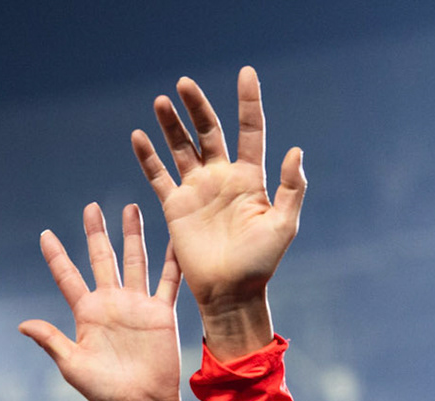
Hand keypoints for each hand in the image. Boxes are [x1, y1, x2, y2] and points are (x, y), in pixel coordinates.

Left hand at [19, 202, 184, 400]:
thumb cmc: (105, 392)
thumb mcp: (73, 366)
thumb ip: (52, 341)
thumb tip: (22, 325)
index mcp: (87, 313)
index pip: (68, 277)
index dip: (56, 256)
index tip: (45, 234)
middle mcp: (111, 303)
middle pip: (101, 258)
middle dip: (96, 233)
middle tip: (91, 207)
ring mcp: (137, 305)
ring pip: (134, 261)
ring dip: (132, 236)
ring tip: (130, 208)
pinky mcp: (161, 313)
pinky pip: (168, 282)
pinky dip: (171, 261)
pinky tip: (174, 240)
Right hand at [133, 67, 303, 315]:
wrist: (231, 292)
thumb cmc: (261, 263)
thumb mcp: (284, 225)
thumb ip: (292, 188)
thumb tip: (295, 151)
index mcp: (251, 178)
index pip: (250, 130)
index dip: (248, 102)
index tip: (245, 73)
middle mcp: (223, 177)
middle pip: (209, 131)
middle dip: (198, 107)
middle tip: (185, 84)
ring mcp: (198, 190)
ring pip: (182, 147)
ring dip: (171, 125)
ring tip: (162, 101)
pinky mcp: (176, 206)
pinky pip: (159, 176)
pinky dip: (148, 157)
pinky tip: (139, 137)